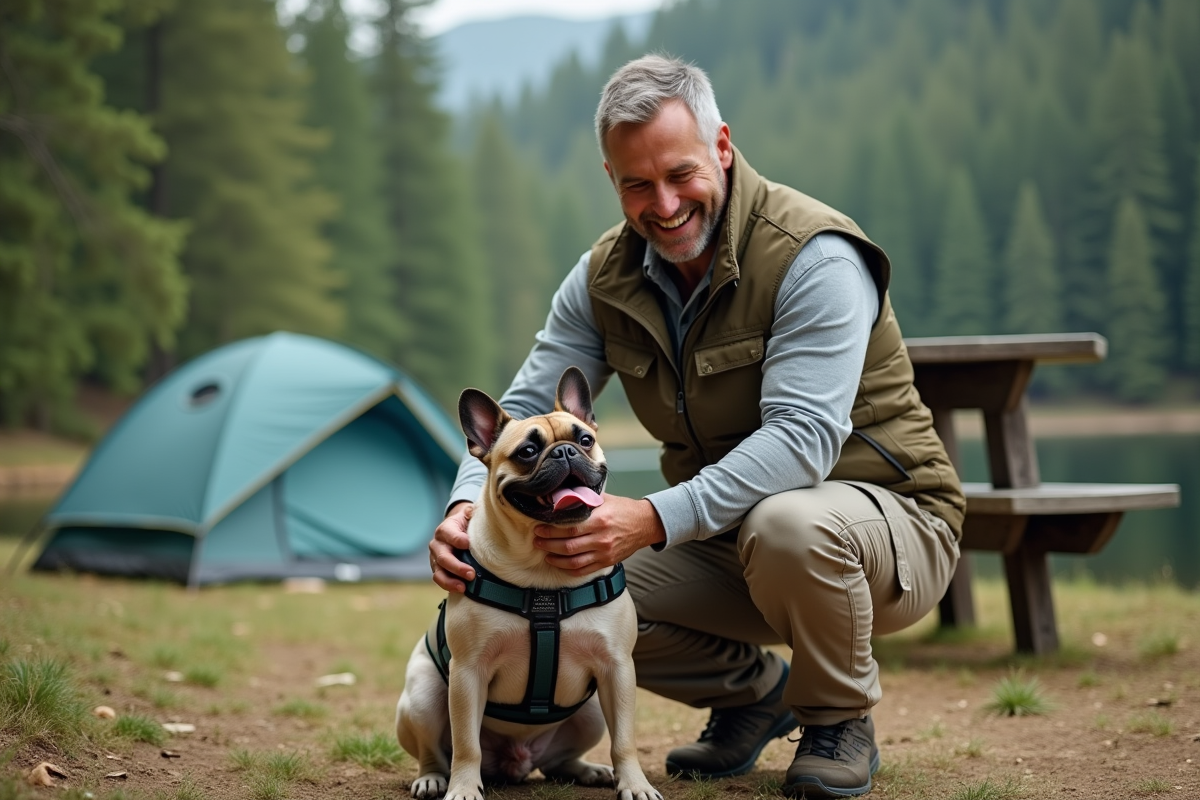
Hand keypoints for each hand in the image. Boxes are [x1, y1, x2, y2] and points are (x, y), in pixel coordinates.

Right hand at [430, 502, 474, 591]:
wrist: (457, 533)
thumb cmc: (466, 525)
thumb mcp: (468, 515)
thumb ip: (471, 512)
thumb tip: (473, 510)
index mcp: (445, 529)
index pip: (448, 533)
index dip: (456, 539)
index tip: (467, 543)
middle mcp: (437, 544)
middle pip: (443, 556)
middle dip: (457, 566)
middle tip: (471, 573)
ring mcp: (435, 559)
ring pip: (438, 572)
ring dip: (451, 581)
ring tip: (464, 587)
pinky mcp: (438, 570)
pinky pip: (440, 580)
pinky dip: (449, 586)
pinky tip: (461, 590)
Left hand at [533, 495, 665, 575]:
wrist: (645, 524)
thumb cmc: (623, 509)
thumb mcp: (604, 499)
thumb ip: (583, 499)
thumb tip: (560, 497)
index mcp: (599, 520)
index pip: (569, 528)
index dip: (550, 531)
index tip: (539, 529)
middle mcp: (601, 538)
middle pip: (568, 546)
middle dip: (548, 545)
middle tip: (537, 541)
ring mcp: (604, 552)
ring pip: (574, 562)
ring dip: (556, 559)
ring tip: (545, 553)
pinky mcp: (607, 562)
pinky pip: (584, 570)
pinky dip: (569, 569)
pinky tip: (560, 564)